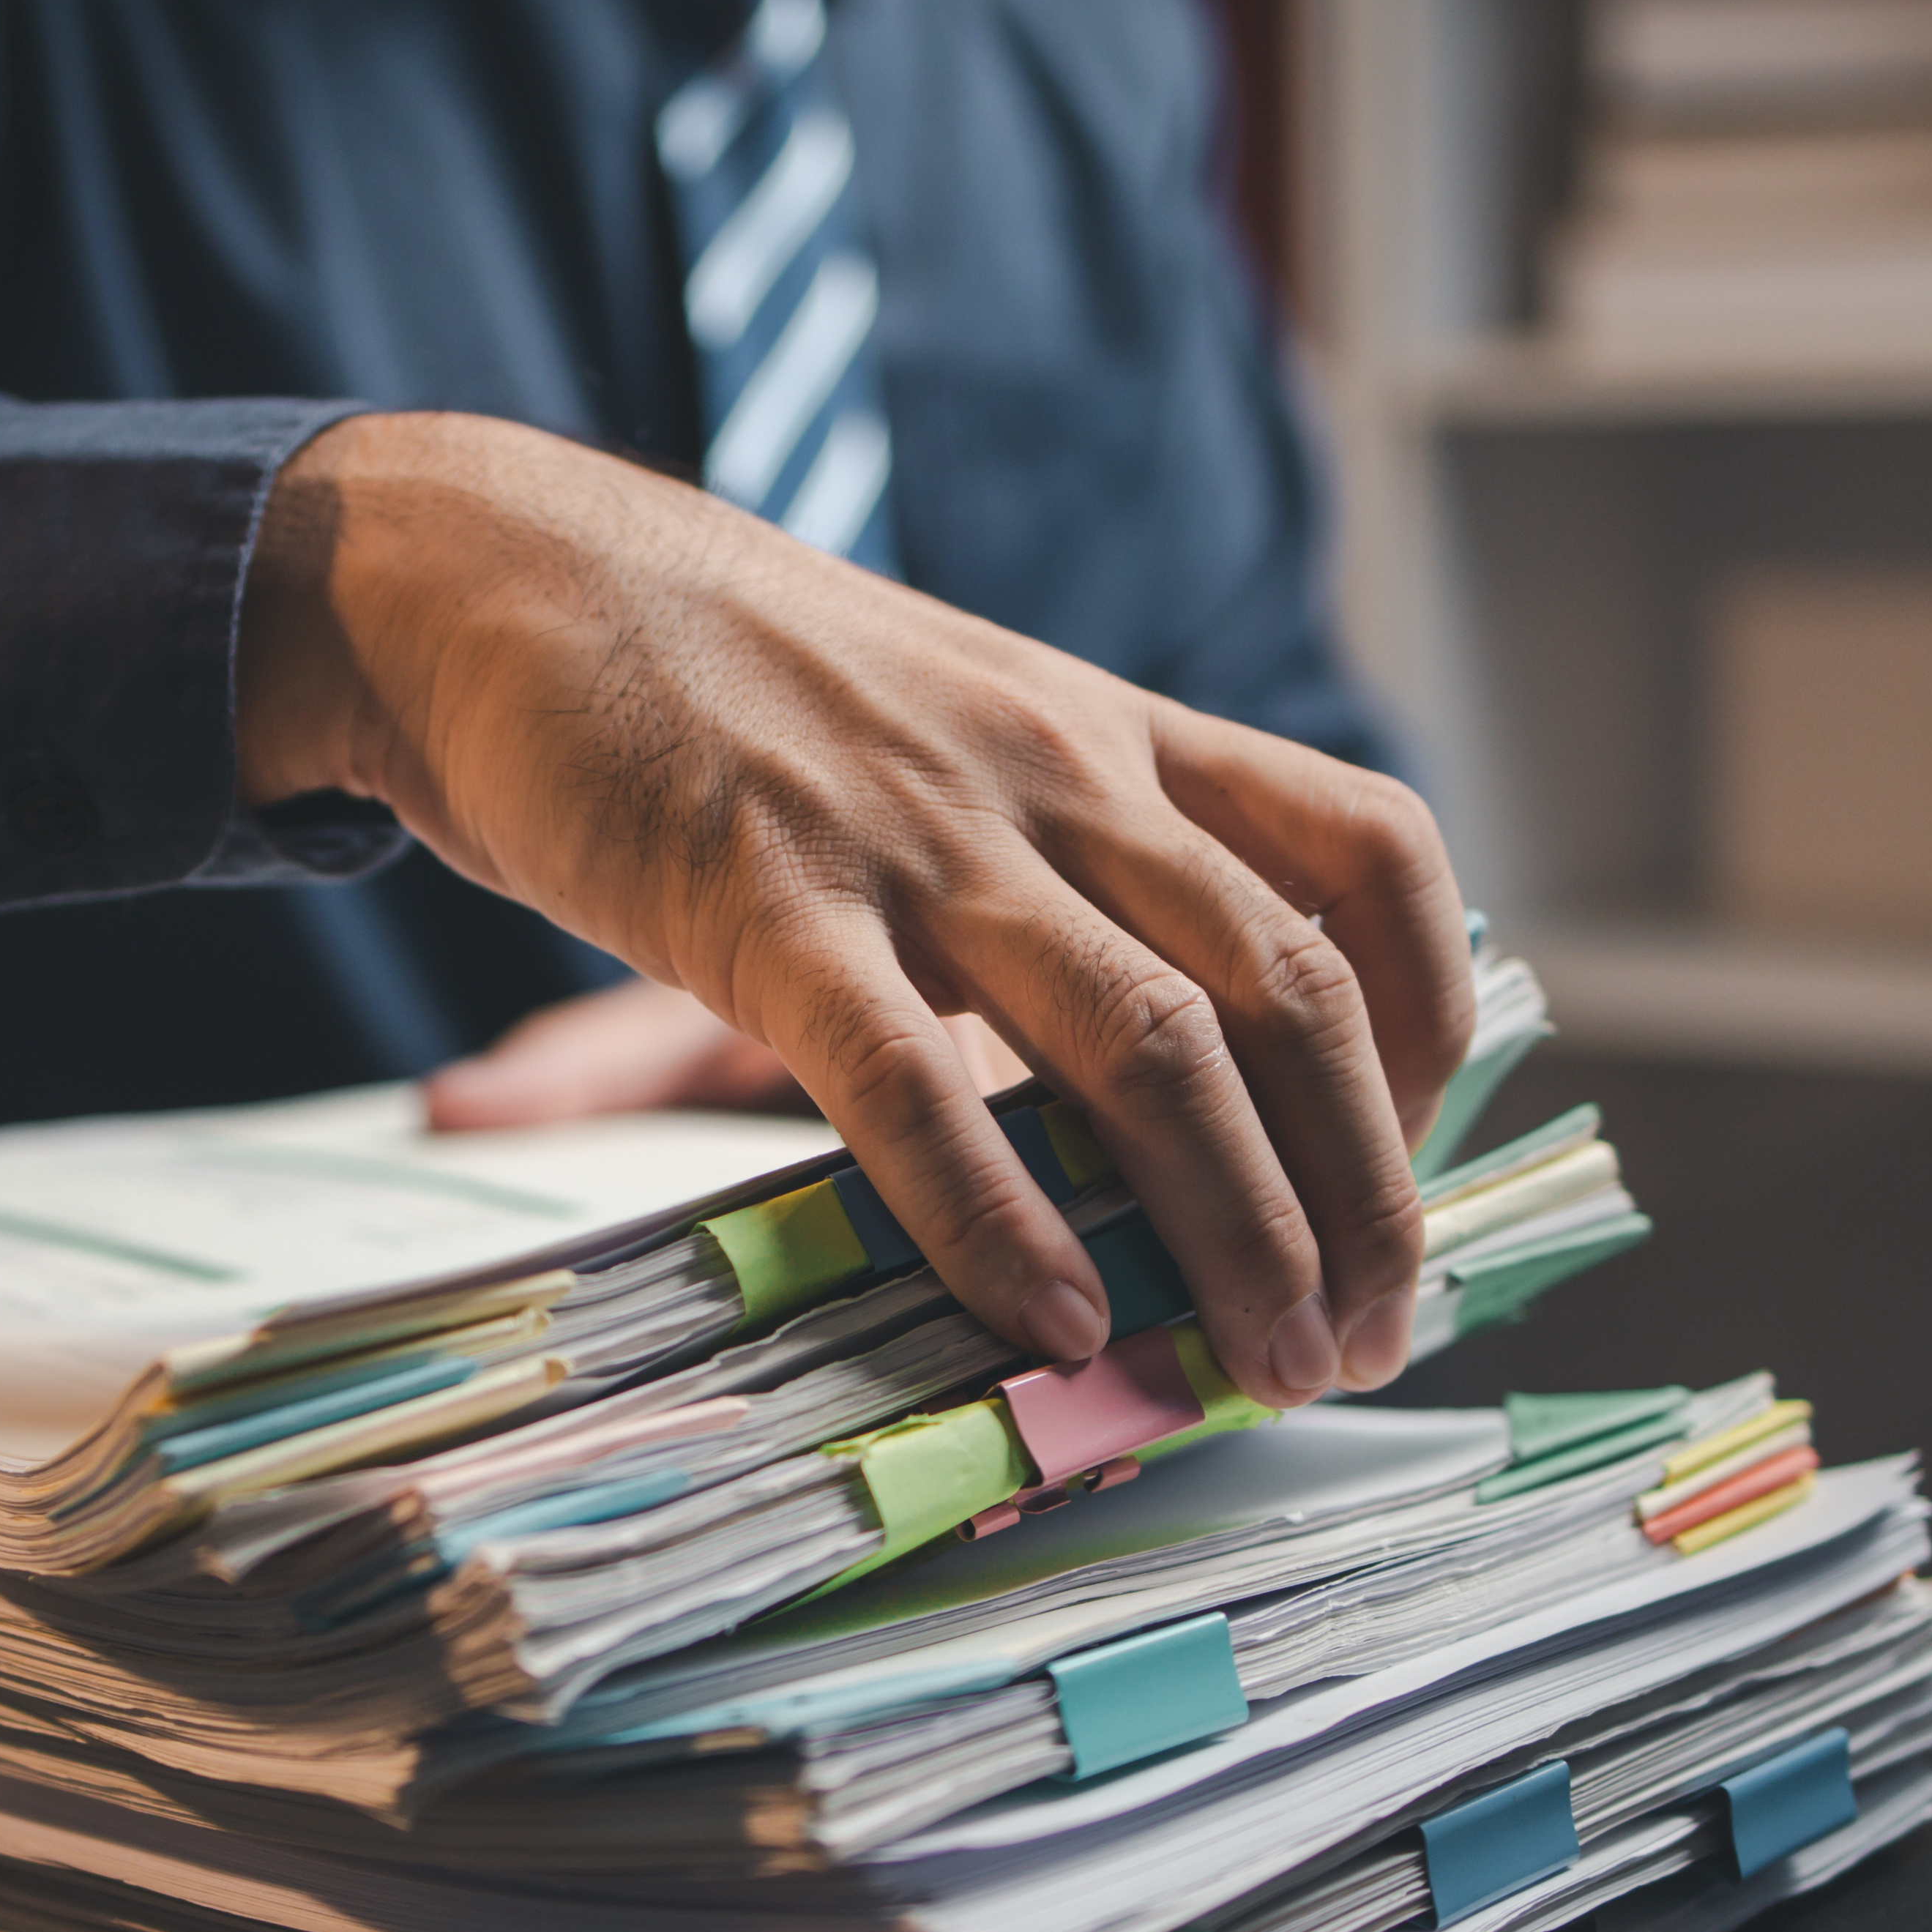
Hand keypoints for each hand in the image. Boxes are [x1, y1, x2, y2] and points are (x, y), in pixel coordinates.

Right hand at [242, 411, 1469, 1401]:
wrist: (502, 570)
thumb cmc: (714, 680)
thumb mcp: (936, 730)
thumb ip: (1041, 868)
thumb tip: (1114, 1086)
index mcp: (1106, 728)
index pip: (1362, 855)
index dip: (1429, 1024)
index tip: (1413, 1161)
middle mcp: (1051, 769)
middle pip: (1289, 990)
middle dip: (1360, 1190)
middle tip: (1368, 1334)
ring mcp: (914, 835)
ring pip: (1152, 1045)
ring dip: (1236, 1227)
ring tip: (1263, 1361)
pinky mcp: (762, 901)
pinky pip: (913, 1081)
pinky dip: (997, 1216)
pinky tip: (1051, 1318)